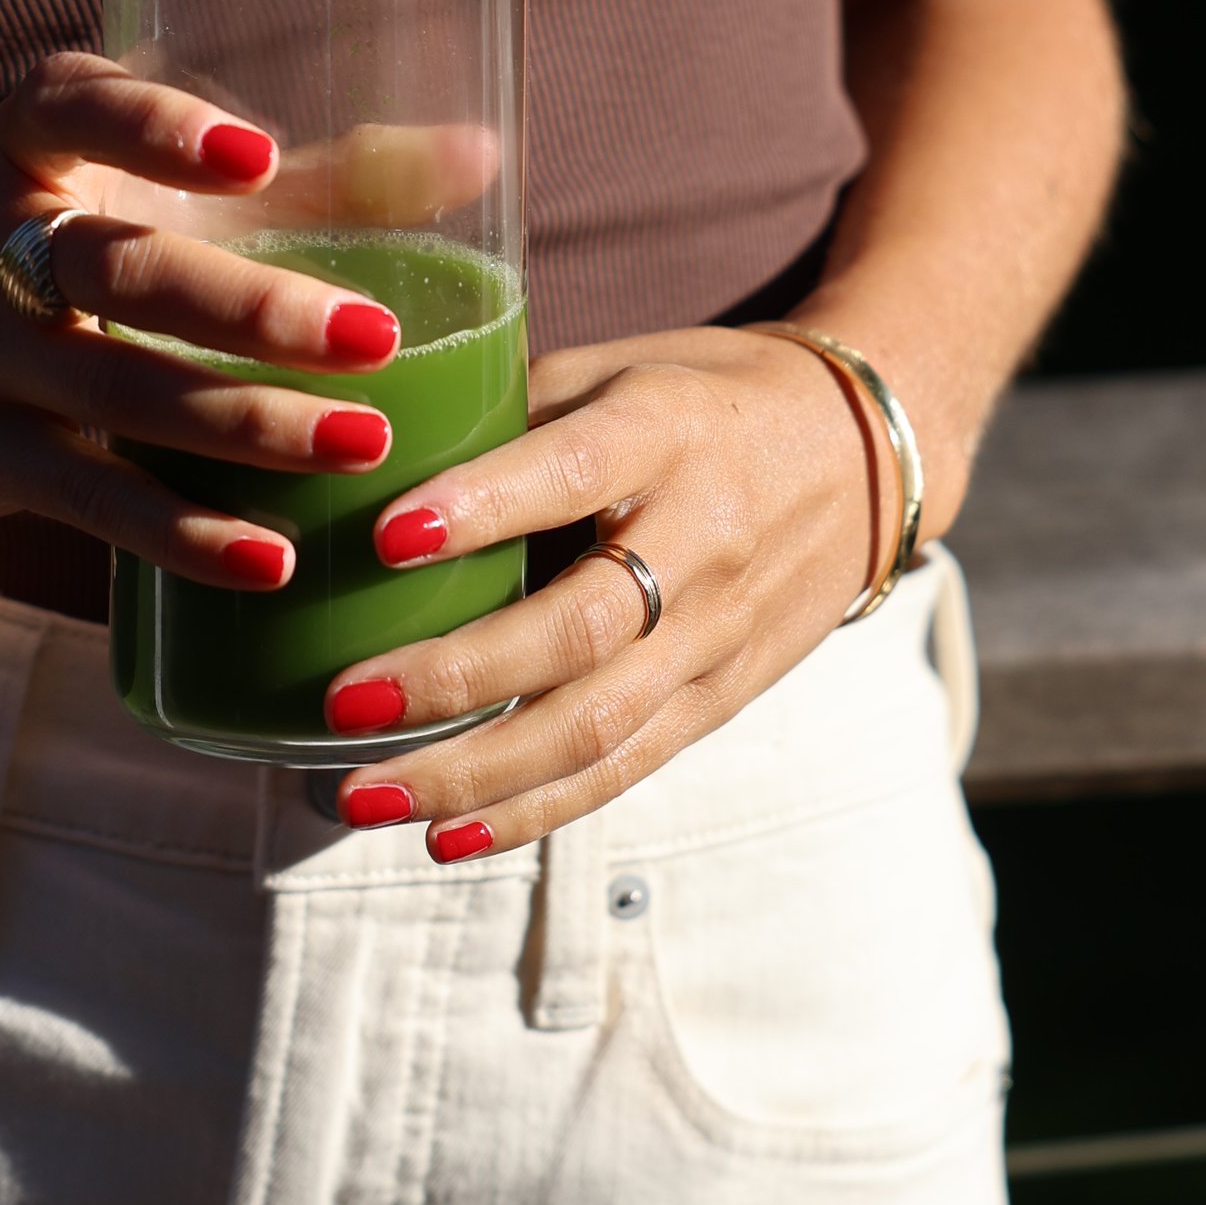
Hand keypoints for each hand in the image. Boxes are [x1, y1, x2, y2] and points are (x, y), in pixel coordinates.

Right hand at [0, 53, 409, 586]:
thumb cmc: (84, 261)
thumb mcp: (164, 207)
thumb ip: (315, 183)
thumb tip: (485, 153)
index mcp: (32, 144)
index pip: (73, 107)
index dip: (156, 127)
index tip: (259, 155)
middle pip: (119, 267)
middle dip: (249, 307)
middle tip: (374, 337)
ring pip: (113, 388)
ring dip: (243, 423)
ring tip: (364, 443)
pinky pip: (86, 497)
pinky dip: (182, 532)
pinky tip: (275, 558)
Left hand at [318, 323, 901, 859]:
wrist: (861, 457)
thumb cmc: (703, 401)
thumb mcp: (619, 369)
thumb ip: (510, 414)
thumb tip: (365, 457)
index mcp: (664, 431)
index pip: (571, 471)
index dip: (481, 508)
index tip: (385, 536)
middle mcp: (699, 537)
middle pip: (579, 628)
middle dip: (454, 677)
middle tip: (343, 702)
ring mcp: (716, 632)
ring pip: (596, 723)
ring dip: (474, 772)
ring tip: (364, 796)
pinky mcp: (721, 698)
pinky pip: (624, 767)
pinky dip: (532, 811)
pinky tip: (446, 836)